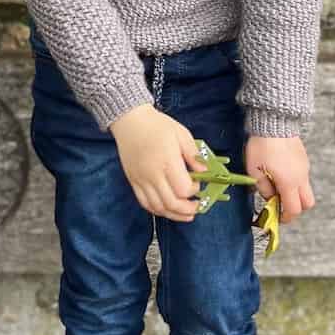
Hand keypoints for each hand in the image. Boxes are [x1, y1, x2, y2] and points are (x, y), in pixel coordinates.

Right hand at [110, 104, 200, 221]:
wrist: (129, 120)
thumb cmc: (156, 125)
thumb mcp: (181, 133)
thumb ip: (193, 154)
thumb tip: (204, 170)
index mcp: (167, 161)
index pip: (183, 188)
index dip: (194, 190)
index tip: (198, 184)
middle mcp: (152, 174)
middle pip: (172, 203)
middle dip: (188, 209)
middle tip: (197, 207)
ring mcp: (141, 179)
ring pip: (158, 207)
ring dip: (174, 214)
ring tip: (185, 214)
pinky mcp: (133, 181)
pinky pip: (145, 203)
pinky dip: (158, 210)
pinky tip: (168, 208)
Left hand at [245, 135, 314, 222]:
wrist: (274, 121)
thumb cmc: (261, 145)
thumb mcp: (254, 170)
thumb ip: (263, 188)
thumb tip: (269, 197)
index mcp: (290, 183)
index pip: (294, 209)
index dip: (286, 217)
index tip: (277, 217)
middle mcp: (301, 177)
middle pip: (307, 203)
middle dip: (295, 208)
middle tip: (280, 204)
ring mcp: (305, 167)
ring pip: (306, 189)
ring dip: (295, 193)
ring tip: (276, 184)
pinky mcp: (304, 158)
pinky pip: (303, 176)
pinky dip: (295, 181)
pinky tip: (280, 172)